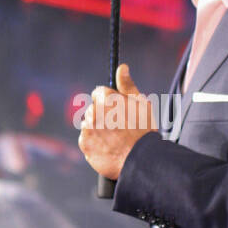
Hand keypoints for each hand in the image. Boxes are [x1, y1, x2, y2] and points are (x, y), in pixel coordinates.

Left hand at [78, 63, 157, 181]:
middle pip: (93, 109)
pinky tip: (107, 147)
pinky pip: (86, 140)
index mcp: (107, 99)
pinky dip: (94, 143)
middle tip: (117, 128)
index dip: (108, 101)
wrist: (141, 160)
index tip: (115, 110)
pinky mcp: (84, 143)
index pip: (98, 92)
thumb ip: (128, 85)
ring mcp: (88, 128)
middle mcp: (94, 112)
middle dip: (102, 115)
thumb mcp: (141, 104)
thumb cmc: (144, 132)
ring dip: (97, 129)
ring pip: (88, 124)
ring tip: (113, 139)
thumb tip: (122, 67)